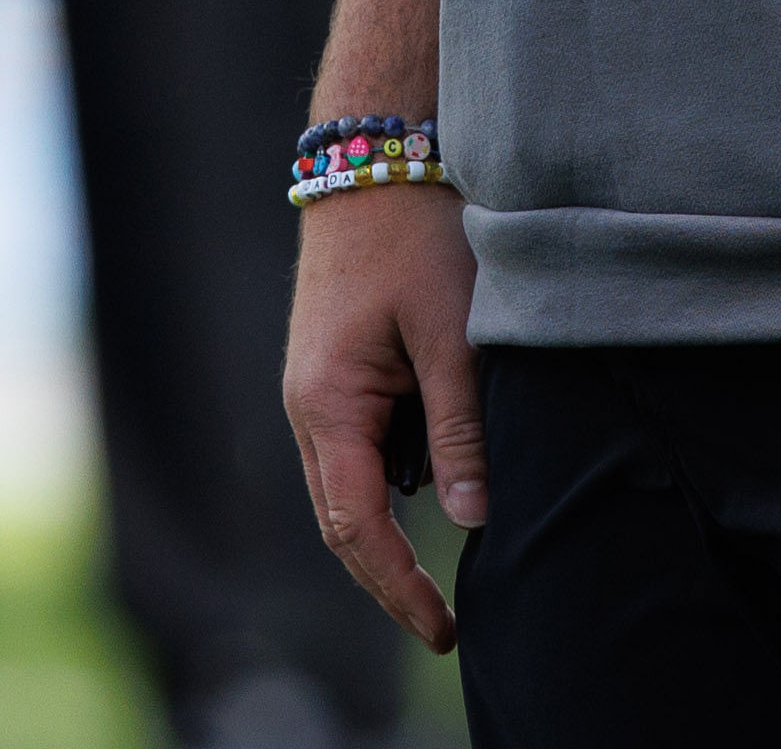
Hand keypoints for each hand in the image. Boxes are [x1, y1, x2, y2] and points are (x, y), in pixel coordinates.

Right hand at [284, 180, 484, 652]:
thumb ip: (460, 429)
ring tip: (440, 581)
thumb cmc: (414, 232)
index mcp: (327, 404)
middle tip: (444, 624)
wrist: (372, 153)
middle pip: (342, 521)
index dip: (399, 586)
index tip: (444, 627)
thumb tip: (471, 520)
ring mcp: (316, 388)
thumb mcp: (451, 332)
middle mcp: (308, 406)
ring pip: (347, 487)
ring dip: (386, 537)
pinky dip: (387, 489)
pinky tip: (431, 498)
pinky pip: (355, 450)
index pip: (359, 526)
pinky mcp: (335, 368)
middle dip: (388, 579)